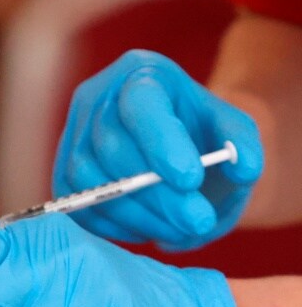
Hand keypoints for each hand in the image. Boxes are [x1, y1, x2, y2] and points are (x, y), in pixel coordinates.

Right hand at [53, 49, 262, 249]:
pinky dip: (113, 224)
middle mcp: (97, 101)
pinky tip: (147, 229)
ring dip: (136, 213)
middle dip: (156, 192)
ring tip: (176, 231)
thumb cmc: (197, 134)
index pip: (140, 102)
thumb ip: (241, 142)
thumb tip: (243, 168)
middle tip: (196, 221)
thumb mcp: (229, 128)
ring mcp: (74, 138)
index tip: (191, 179)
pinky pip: (79, 203)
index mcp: (139, 75)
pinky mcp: (64, 173)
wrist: (167, 149)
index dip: (161, 141)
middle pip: (112, 146)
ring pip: (90, 179)